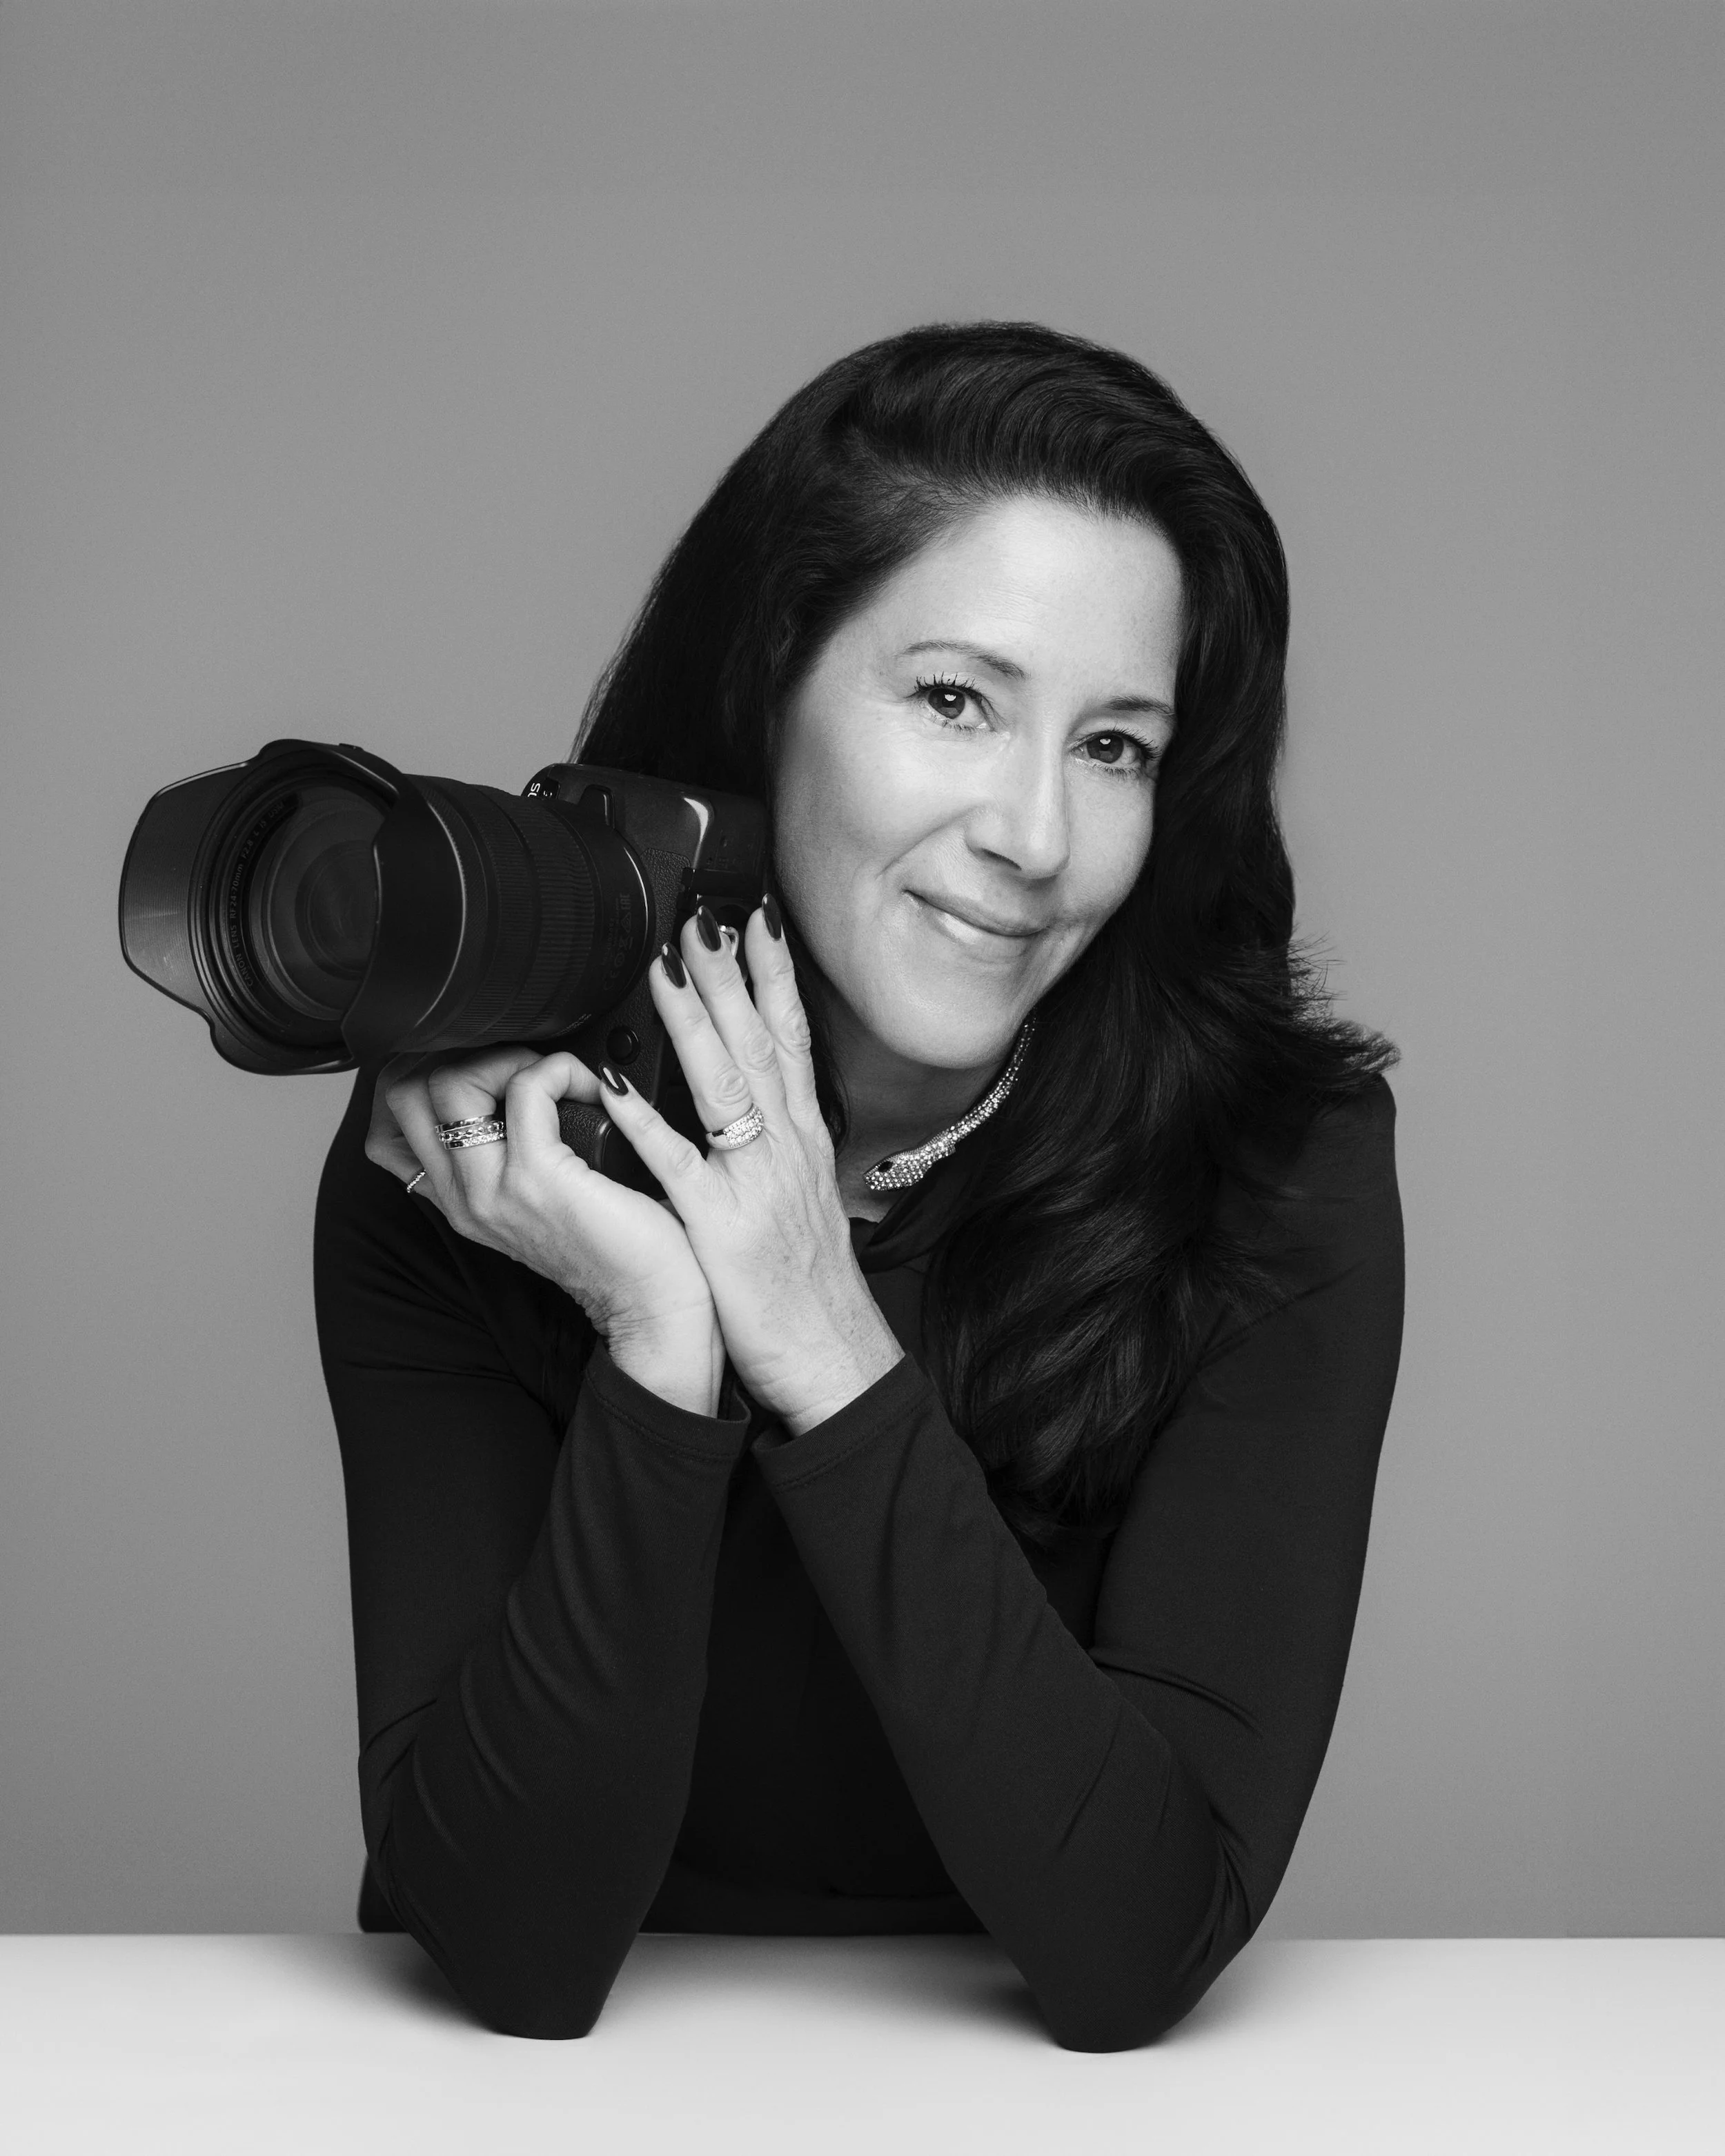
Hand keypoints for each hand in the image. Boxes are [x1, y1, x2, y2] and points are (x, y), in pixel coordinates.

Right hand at [364, 1044, 722, 1411]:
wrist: (652, 1302)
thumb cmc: (616, 1242)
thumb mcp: (543, 1197)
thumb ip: (512, 1154)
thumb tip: (519, 1082)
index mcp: (459, 1199)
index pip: (395, 1115)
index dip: (432, 1072)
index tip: (495, 1072)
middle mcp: (464, 1197)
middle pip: (406, 1089)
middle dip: (464, 1055)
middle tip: (526, 1070)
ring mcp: (494, 1189)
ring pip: (451, 1081)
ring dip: (509, 1058)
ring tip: (556, 1077)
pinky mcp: (539, 1178)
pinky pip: (528, 1087)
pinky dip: (562, 1068)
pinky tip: (592, 1088)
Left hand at [594, 900, 904, 1435]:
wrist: (833, 1358)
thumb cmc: (812, 1285)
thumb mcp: (808, 1199)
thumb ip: (783, 1146)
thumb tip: (764, 1103)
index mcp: (804, 1139)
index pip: (792, 1037)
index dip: (776, 974)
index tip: (757, 917)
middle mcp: (786, 1147)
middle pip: (760, 1041)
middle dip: (732, 972)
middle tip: (704, 910)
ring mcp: (755, 1181)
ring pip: (725, 1083)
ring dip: (696, 1017)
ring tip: (665, 961)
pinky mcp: (720, 1225)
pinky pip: (676, 1161)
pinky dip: (645, 1115)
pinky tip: (615, 1077)